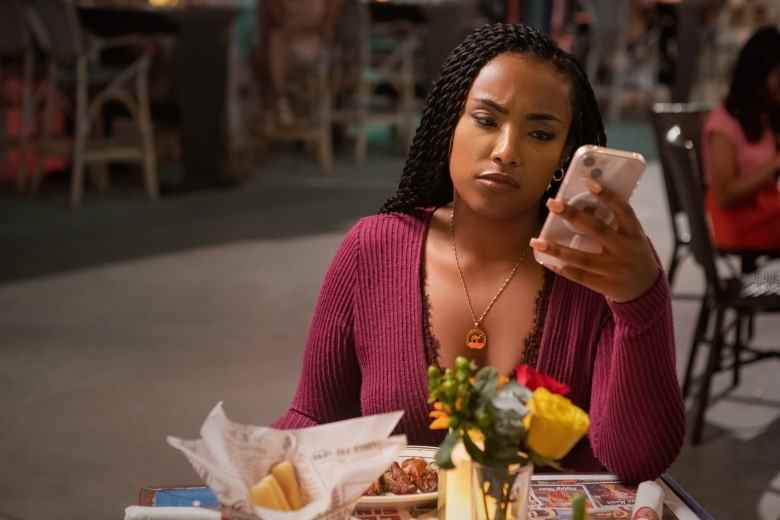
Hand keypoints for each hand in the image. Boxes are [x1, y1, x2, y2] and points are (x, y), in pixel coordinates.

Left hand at [530, 180, 659, 301]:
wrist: (645, 287)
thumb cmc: (632, 253)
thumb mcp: (631, 236)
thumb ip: (613, 222)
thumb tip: (580, 202)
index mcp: (634, 233)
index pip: (623, 210)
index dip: (608, 196)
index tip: (588, 182)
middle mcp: (625, 250)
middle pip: (597, 230)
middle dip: (573, 216)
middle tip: (553, 203)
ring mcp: (615, 269)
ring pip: (583, 258)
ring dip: (557, 249)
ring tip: (536, 241)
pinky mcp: (605, 285)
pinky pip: (580, 277)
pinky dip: (563, 269)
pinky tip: (547, 261)